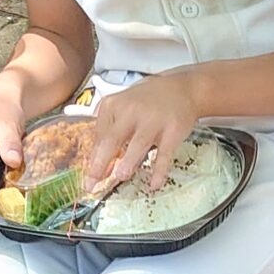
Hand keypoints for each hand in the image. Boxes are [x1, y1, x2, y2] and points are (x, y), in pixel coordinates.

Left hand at [83, 72, 201, 194]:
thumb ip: (111, 134)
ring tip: (121, 176)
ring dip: (129, 162)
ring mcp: (153, 121)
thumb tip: (101, 167)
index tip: (91, 176)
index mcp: (113, 105)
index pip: (99, 135)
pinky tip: (154, 184)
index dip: (94, 158)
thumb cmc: (148, 102)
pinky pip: (164, 154)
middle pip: (112, 140)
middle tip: (92, 183)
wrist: (182, 89)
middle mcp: (131, 111)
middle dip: (101, 163)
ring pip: (138, 144)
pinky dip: (159, 170)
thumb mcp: (124, 108)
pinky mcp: (172, 131)